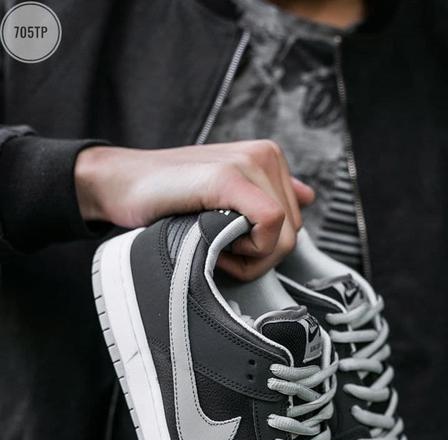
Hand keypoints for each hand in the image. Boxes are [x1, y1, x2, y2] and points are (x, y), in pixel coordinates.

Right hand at [74, 140, 313, 279]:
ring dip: (248, 258)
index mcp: (268, 159)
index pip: (295, 226)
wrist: (119, 186)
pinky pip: (269, 225)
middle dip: (258, 258)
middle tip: (217, 250)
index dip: (264, 251)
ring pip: (284, 236)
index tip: (228, 247)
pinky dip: (245, 252)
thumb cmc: (169, 200)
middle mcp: (266, 155)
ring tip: (212, 243)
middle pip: (293, 235)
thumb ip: (266, 196)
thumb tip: (309, 196)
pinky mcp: (229, 176)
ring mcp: (250, 162)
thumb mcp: (225, 198)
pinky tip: (214, 243)